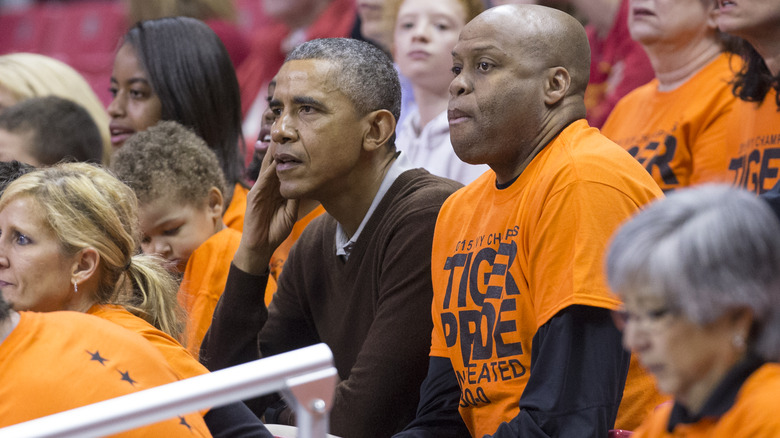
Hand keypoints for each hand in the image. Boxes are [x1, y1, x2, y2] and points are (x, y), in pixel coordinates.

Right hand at [234, 142, 297, 274]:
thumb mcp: (290, 211)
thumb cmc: (275, 230)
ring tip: (281, 139)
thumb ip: (295, 197)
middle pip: (274, 163)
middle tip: (288, 131)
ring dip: (274, 154)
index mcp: (276, 189)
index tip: (299, 141)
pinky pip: (263, 181)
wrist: (261, 246)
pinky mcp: (254, 197)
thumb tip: (305, 184)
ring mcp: (260, 190)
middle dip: (280, 148)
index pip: (282, 168)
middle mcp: (267, 186)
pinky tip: (275, 161)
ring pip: (267, 168)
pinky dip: (269, 170)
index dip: (290, 155)